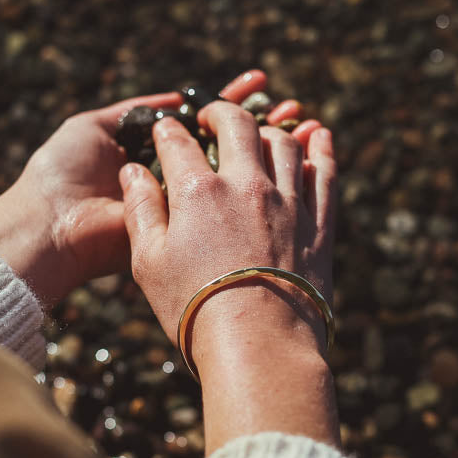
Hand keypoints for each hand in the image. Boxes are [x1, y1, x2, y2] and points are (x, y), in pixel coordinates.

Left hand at [0, 70, 284, 307]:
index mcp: (155, 154)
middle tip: (292, 106)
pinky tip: (290, 163)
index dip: (231, 104)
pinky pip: (225, 206)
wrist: (53, 224)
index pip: (202, 124)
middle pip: (227, 147)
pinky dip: (259, 187)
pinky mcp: (187, 231)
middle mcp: (176, 181)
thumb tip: (177, 99)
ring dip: (270, 150)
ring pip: (235, 175)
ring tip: (302, 125)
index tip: (261, 85)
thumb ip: (138, 113)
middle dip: (260, 125)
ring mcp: (185, 208)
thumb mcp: (96, 127)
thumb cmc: (64, 170)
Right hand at [119, 102, 336, 365]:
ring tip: (259, 135)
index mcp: (198, 191)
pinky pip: (324, 174)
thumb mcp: (148, 263)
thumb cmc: (195, 308)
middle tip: (212, 117)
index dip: (167, 130)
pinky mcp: (319, 224)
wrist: (260, 346)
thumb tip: (132, 170)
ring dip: (268, 131)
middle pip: (237, 123)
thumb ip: (140, 209)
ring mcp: (288, 202)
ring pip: (284, 143)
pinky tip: (320, 136)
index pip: (177, 141)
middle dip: (220, 111)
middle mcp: (246, 185)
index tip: (165, 129)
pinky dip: (322, 150)